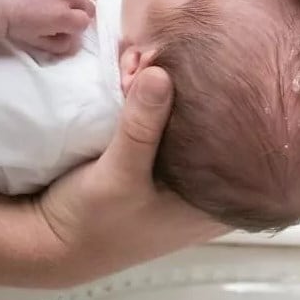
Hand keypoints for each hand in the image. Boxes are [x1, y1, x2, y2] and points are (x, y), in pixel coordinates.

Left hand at [0, 0, 95, 54]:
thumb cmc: (13, 24)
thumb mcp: (37, 42)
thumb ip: (61, 44)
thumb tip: (76, 41)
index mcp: (63, 15)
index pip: (85, 21)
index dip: (78, 25)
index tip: (71, 25)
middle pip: (87, 3)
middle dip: (80, 10)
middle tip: (71, 12)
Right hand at [33, 67, 229, 282]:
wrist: (51, 242)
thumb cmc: (94, 223)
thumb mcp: (119, 175)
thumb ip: (142, 128)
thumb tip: (161, 73)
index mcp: (216, 205)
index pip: (249, 150)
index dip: (241, 112)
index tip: (229, 73)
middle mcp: (208, 192)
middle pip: (220, 131)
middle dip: (204, 94)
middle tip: (192, 57)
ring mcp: (183, 179)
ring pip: (191, 125)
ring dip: (176, 96)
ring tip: (167, 59)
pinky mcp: (158, 166)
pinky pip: (167, 126)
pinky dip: (157, 104)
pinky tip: (149, 75)